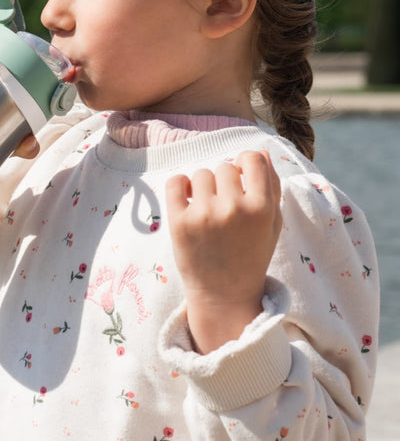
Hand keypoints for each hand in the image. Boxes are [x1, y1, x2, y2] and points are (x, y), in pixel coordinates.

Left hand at [165, 150, 281, 353]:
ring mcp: (204, 214)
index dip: (246, 163)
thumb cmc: (251, 255)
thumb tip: (263, 153)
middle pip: (224, 167)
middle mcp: (234, 208)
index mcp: (262, 208)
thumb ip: (272, 187)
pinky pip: (176, 182)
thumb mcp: (272, 224)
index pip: (252, 159)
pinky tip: (187, 201)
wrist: (223, 294)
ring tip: (208, 210)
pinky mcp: (179, 221)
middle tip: (225, 206)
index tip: (241, 175)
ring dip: (203, 187)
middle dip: (224, 182)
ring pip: (200, 174)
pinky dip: (180, 187)